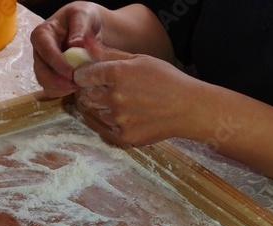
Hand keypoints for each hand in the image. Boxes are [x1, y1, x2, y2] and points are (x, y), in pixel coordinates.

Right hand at [30, 2, 107, 97]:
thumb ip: (80, 27)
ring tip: (80, 84)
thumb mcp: (83, 15)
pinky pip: (54, 91)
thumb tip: (75, 44)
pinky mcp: (52, 78)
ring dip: (63, 89)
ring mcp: (44, 67)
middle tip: (77, 84)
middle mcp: (39, 52)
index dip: (58, 65)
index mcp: (42, 34)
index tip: (72, 73)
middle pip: (41, 73)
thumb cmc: (83, 18)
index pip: (46, 52)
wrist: (89, 28)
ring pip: (46, 85)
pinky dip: (65, 92)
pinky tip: (78, 86)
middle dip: (58, 82)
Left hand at [73, 51, 199, 145]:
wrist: (189, 108)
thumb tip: (85, 42)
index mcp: (117, 73)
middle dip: (94, 93)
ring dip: (110, 110)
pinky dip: (122, 125)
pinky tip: (139, 118)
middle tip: (114, 92)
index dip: (84, 76)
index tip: (87, 78)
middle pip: (88, 97)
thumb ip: (109, 54)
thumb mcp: (140, 60)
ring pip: (101, 114)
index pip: (84, 75)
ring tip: (133, 105)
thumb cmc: (167, 80)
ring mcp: (120, 119)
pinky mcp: (126, 136)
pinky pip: (114, 129)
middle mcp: (115, 97)